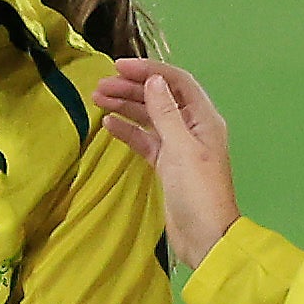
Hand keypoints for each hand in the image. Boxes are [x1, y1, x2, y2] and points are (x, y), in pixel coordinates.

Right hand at [91, 59, 239, 267]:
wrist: (205, 237)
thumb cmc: (198, 192)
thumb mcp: (181, 148)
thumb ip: (165, 113)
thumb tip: (153, 80)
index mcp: (204, 119)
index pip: (176, 82)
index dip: (149, 70)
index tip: (119, 66)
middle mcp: (192, 128)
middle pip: (160, 97)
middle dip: (132, 88)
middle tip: (101, 86)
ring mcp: (179, 147)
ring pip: (150, 118)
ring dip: (126, 106)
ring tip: (98, 99)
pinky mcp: (167, 165)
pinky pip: (145, 140)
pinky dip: (128, 131)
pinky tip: (108, 124)